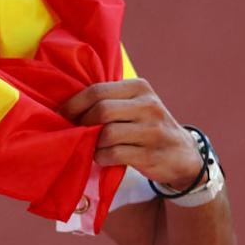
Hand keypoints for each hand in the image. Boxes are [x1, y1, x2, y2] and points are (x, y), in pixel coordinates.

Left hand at [59, 79, 203, 189]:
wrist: (183, 154)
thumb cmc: (148, 126)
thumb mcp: (135, 104)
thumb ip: (109, 100)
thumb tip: (67, 106)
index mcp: (139, 87)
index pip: (97, 90)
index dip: (74, 104)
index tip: (62, 114)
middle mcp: (149, 106)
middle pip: (101, 111)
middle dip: (82, 123)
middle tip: (75, 131)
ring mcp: (153, 131)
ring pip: (107, 134)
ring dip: (92, 142)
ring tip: (92, 144)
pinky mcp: (151, 154)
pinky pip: (113, 154)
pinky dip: (101, 156)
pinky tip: (103, 156)